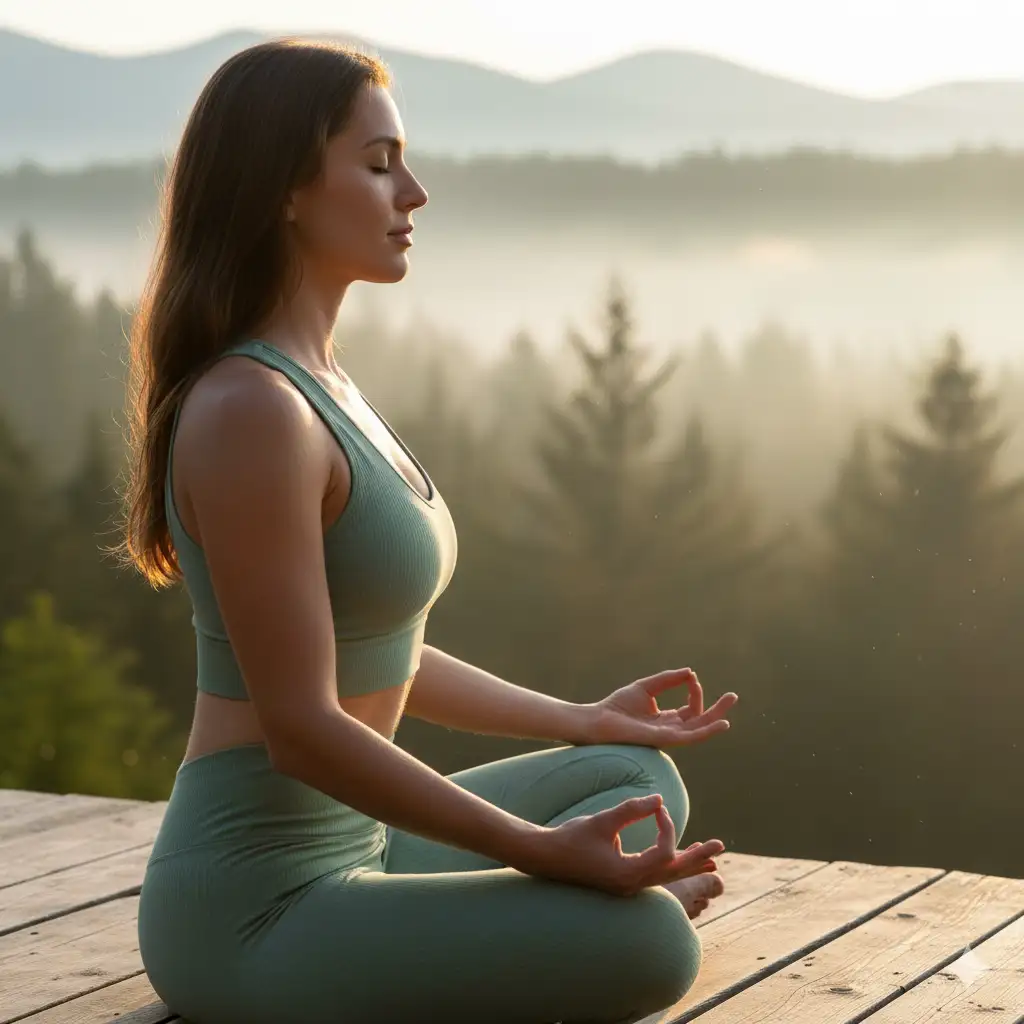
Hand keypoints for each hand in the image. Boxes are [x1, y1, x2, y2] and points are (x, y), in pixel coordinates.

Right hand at [511, 792, 723, 896]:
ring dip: (687, 863)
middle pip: (674, 873)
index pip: (664, 852)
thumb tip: (659, 799)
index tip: (657, 807)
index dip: (667, 826)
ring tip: (711, 859)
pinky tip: (681, 858)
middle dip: (698, 858)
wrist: (545, 857)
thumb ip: (631, 809)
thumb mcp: (602, 821)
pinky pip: (654, 874)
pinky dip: (670, 865)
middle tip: (720, 847)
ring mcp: (628, 887)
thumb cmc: (571, 839)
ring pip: (666, 876)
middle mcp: (632, 886)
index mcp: (628, 875)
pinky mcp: (622, 881)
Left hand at [583, 667, 737, 748]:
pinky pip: (690, 737)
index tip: (692, 678)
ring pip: (699, 730)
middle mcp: (670, 730)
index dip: (695, 693)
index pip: (690, 709)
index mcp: (666, 719)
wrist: (599, 720)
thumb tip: (690, 672)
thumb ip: (668, 680)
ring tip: (730, 705)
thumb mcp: (647, 687)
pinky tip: (720, 723)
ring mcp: (669, 736)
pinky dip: (707, 731)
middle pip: (700, 721)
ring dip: (716, 718)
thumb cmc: (618, 706)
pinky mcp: (665, 739)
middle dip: (717, 709)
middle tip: (733, 696)